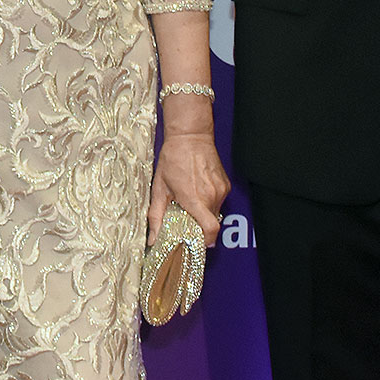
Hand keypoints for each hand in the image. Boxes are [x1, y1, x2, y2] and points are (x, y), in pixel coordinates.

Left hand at [151, 131, 228, 246]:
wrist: (190, 136)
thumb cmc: (173, 159)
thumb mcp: (159, 188)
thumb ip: (156, 216)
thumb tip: (153, 238)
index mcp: (194, 198)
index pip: (210, 230)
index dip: (206, 241)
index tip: (197, 243)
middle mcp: (210, 195)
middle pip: (211, 224)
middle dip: (199, 226)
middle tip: (186, 218)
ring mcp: (220, 190)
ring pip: (215, 213)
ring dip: (204, 212)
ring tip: (190, 199)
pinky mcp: (225, 184)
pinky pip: (219, 201)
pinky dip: (209, 201)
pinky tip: (198, 189)